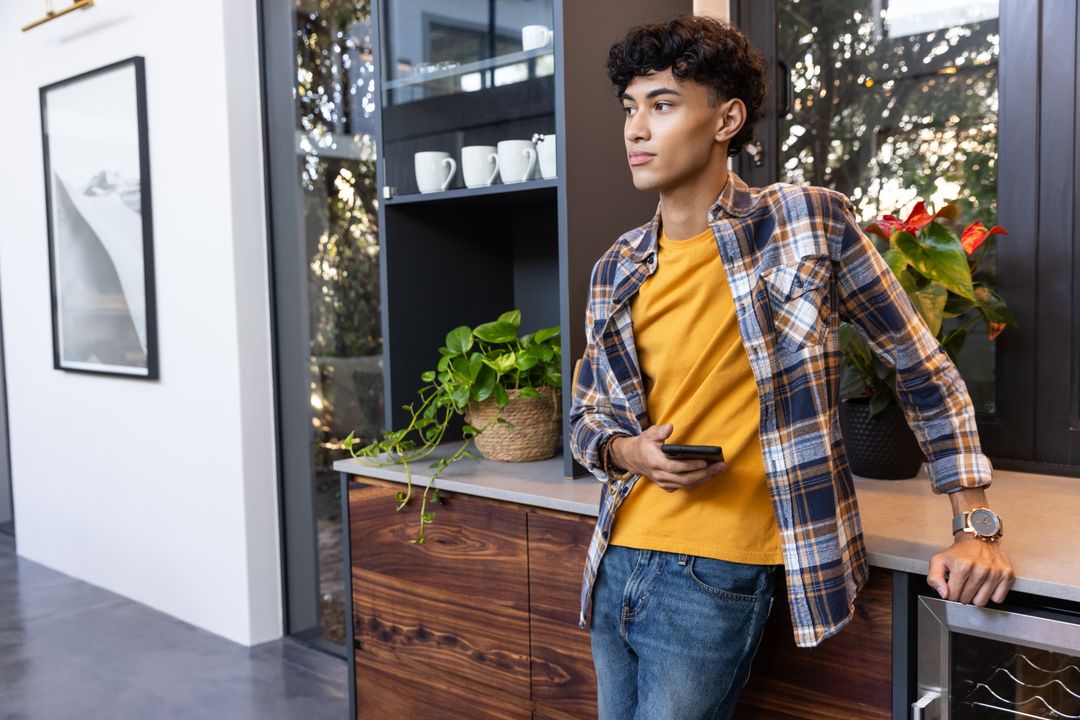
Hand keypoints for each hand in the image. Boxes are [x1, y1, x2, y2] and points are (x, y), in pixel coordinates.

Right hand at [611, 423, 727, 492]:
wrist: (633, 458)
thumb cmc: (645, 444)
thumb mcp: (649, 433)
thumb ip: (660, 431)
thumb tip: (670, 427)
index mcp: (655, 462)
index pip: (674, 467)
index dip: (689, 466)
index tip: (704, 461)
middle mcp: (659, 475)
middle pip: (685, 479)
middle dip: (705, 474)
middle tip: (720, 466)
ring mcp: (664, 482)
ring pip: (687, 485)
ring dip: (705, 479)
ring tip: (719, 470)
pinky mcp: (667, 486)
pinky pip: (685, 487)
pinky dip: (698, 482)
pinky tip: (710, 475)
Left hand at [927, 533, 1014, 605]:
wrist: (978, 538)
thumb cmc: (959, 552)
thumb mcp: (939, 560)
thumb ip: (934, 578)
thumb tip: (944, 594)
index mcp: (962, 566)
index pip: (953, 596)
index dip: (950, 592)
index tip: (952, 584)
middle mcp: (980, 569)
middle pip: (967, 600)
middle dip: (962, 594)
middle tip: (963, 582)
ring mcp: (995, 572)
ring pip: (982, 602)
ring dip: (976, 596)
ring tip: (974, 583)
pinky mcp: (1007, 575)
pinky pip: (998, 599)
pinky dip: (991, 594)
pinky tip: (986, 584)